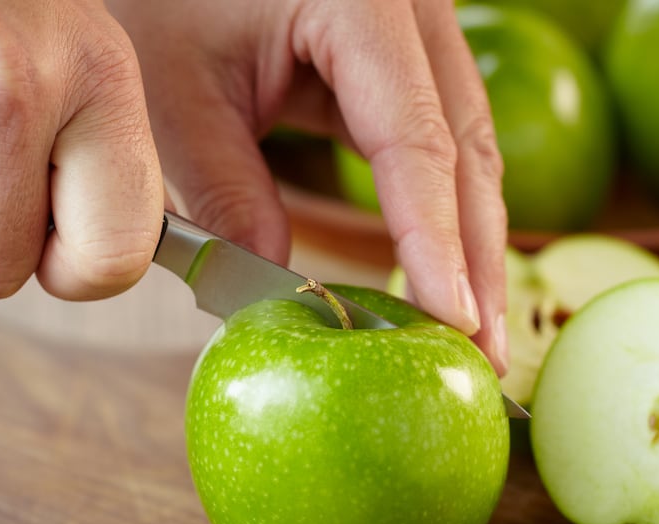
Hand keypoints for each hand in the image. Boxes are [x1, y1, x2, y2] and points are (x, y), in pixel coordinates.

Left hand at [108, 0, 509, 373]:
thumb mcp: (177, 93)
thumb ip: (227, 191)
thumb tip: (283, 291)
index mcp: (360, 2)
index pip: (416, 141)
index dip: (435, 239)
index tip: (451, 319)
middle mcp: (411, 7)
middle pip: (466, 145)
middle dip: (475, 255)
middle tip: (481, 353)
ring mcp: (418, 25)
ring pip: (467, 142)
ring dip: (471, 239)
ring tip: (472, 330)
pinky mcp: (405, 51)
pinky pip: (439, 134)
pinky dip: (442, 205)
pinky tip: (442, 270)